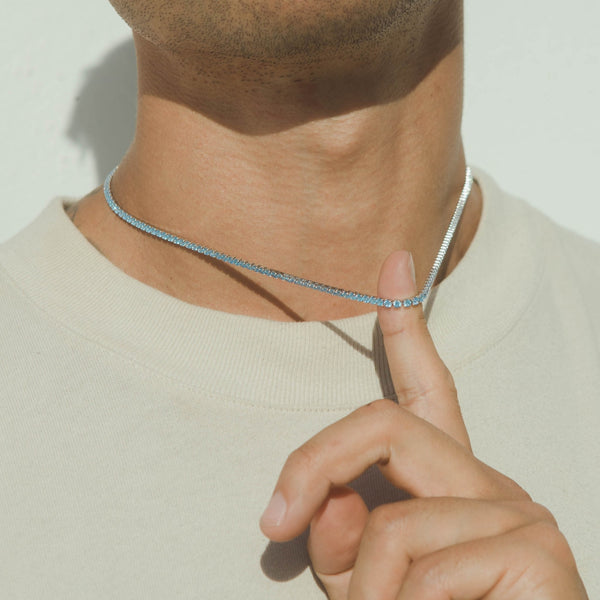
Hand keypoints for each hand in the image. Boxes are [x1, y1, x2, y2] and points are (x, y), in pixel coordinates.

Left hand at [259, 251, 588, 598]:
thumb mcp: (364, 587)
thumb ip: (342, 539)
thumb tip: (333, 500)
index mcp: (450, 482)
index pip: (428, 389)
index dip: (406, 327)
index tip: (394, 265)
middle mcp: (489, 481)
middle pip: (384, 424)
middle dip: (315, 465)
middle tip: (273, 524)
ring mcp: (518, 511)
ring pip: (390, 523)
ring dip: (362, 593)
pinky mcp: (536, 551)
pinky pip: (423, 569)